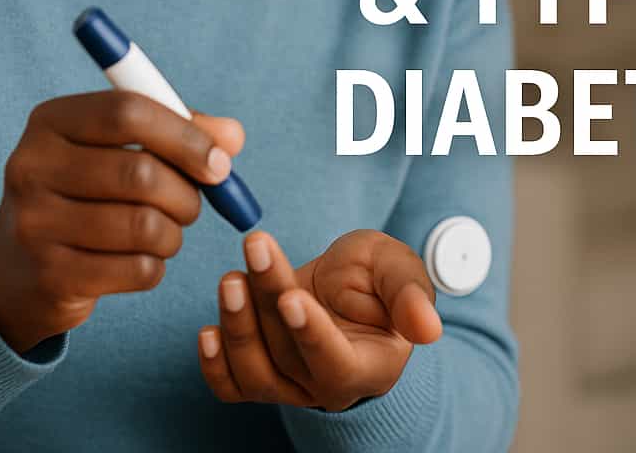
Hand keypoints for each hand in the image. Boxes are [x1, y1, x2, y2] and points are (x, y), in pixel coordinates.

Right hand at [0, 91, 243, 353]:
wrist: (19, 268)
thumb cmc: (90, 191)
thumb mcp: (123, 147)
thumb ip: (182, 130)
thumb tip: (232, 137)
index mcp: (51, 121)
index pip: (128, 112)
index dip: (185, 136)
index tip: (219, 161)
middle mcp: (31, 166)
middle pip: (140, 172)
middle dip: (186, 193)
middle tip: (193, 203)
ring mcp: (34, 224)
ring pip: (144, 226)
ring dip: (174, 232)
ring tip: (166, 231)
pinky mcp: (49, 276)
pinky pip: (137, 269)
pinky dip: (156, 266)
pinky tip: (140, 260)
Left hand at [197, 229, 441, 411]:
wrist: (347, 290)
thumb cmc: (377, 280)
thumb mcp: (399, 270)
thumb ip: (411, 295)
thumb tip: (428, 329)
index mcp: (369, 365)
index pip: (335, 363)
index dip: (311, 334)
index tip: (291, 297)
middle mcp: (327, 386)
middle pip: (289, 354)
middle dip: (267, 299)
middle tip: (256, 248)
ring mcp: (290, 386)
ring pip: (256, 372)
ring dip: (238, 324)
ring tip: (232, 277)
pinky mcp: (261, 377)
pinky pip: (231, 387)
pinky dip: (215, 365)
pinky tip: (207, 331)